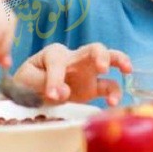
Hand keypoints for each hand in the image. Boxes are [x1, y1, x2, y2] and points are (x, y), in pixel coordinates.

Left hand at [13, 43, 131, 105]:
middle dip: (100, 55)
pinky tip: (113, 103)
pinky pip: (108, 86)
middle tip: (102, 67)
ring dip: (119, 61)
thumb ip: (42, 83)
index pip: (58, 63)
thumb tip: (65, 92)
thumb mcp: (26, 80)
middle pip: (93, 49)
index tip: (51, 96)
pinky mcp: (92, 87)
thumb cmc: (27, 80)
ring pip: (108, 59)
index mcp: (55, 54)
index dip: (55, 79)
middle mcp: (74, 58)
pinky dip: (114, 93)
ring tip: (126, 70)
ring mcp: (86, 72)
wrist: (30, 91)